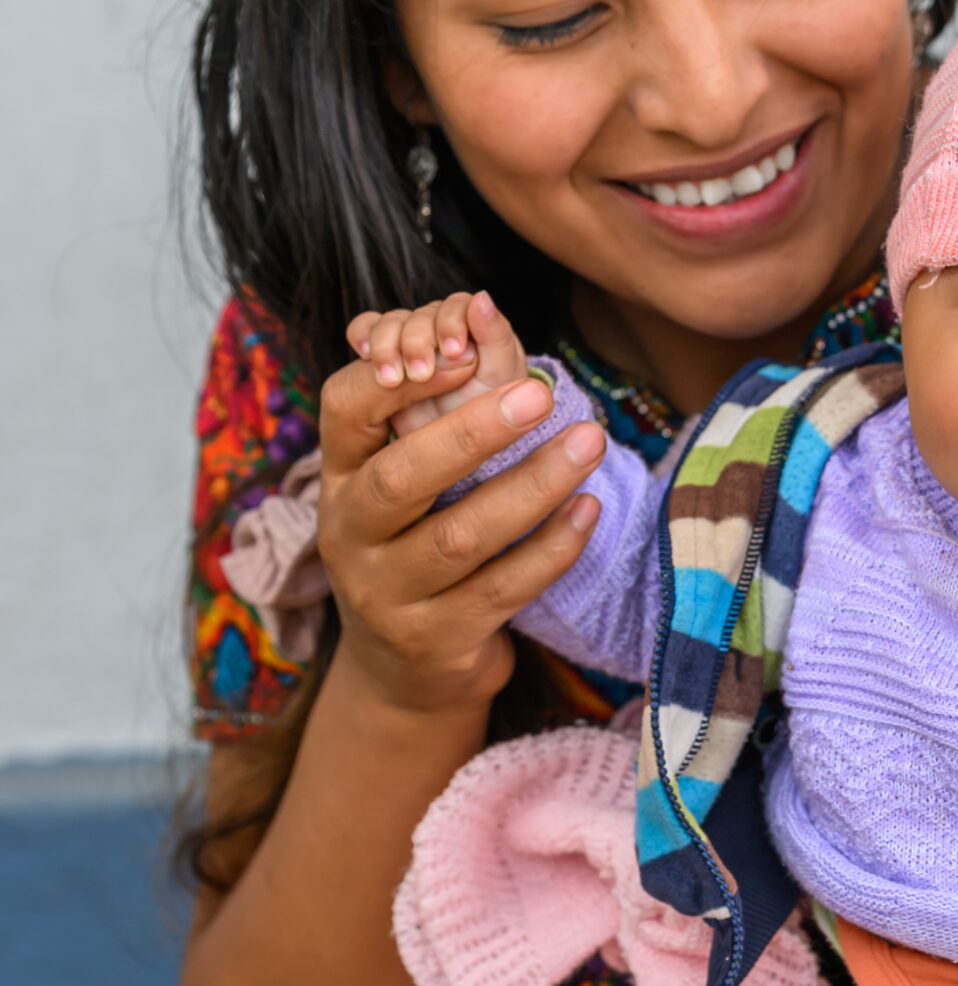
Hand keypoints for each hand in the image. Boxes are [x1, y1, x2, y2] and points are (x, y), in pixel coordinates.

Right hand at [317, 333, 604, 718]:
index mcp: (341, 478)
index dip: (394, 379)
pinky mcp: (436, 641)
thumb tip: (484, 313)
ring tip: (589, 442)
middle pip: (403, 477)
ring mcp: (388, 595)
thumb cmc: (416, 546)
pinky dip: (551, 549)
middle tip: (543, 392)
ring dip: (534, 485)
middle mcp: (351, 535)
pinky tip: (587, 510)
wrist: (404, 672)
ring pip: (462, 537)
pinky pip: (501, 590)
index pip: (342, 411)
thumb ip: (432, 413)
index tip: (463, 352)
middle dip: (474, 431)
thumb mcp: (405, 485)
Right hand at [346, 289, 528, 437]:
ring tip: (391, 379)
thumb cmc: (491, 416)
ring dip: (388, 345)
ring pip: (391, 323)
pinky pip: (365, 331)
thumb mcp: (501, 380)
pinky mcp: (383, 360)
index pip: (458, 306)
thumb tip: (483, 297)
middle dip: (417, 341)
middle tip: (421, 374)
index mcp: (474, 329)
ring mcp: (409, 344)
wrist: (460, 456)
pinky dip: (362, 334)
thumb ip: (496, 337)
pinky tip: (365, 354)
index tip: (454, 351)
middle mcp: (440, 332)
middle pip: (420, 315)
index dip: (452, 321)